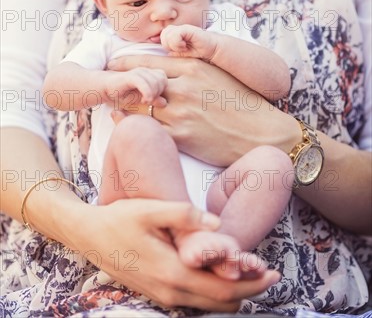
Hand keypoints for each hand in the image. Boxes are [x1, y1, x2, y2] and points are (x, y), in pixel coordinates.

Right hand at [72, 199, 279, 310]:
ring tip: (247, 270)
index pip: (224, 289)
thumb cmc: (120, 219)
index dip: (252, 283)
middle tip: (268, 272)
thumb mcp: (150, 209)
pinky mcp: (159, 293)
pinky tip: (218, 271)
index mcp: (173, 274)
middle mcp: (171, 293)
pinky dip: (214, 292)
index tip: (274, 272)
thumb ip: (184, 215)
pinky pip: (195, 301)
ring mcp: (164, 296)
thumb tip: (217, 223)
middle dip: (248, 290)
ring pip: (209, 305)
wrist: (89, 236)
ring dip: (232, 291)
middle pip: (221, 303)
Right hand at [103, 67, 166, 106]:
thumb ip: (152, 99)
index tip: (152, 99)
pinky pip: (144, 83)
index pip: (163, 79)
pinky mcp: (130, 76)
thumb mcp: (139, 98)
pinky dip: (147, 93)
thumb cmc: (122, 94)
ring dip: (152, 94)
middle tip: (148, 100)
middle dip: (158, 92)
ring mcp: (138, 72)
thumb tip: (164, 103)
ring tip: (144, 101)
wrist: (104, 88)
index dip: (162, 90)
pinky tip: (144, 101)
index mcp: (149, 73)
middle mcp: (145, 70)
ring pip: (155, 81)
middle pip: (162, 80)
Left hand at [107, 55, 298, 165]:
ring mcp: (181, 112)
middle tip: (105, 85)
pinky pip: (145, 127)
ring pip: (136, 104)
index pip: (145, 60)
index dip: (123, 63)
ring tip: (111, 101)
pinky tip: (123, 120)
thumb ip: (190, 62)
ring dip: (120, 102)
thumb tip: (164, 59)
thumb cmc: (241, 101)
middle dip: (117, 83)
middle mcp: (184, 86)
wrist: (262, 134)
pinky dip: (129, 122)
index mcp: (193, 66)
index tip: (112, 65)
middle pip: (135, 80)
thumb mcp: (218, 71)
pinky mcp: (181, 136)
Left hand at [161, 24, 217, 60]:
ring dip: (173, 44)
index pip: (163, 36)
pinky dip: (177, 43)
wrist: (214, 48)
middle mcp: (179, 29)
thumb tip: (166, 53)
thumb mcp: (185, 54)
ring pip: (167, 33)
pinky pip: (175, 34)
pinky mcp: (188, 29)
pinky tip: (185, 46)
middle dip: (168, 45)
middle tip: (179, 50)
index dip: (166, 45)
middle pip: (163, 34)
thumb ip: (175, 52)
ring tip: (183, 48)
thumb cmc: (201, 51)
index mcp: (177, 34)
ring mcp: (183, 28)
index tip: (175, 51)